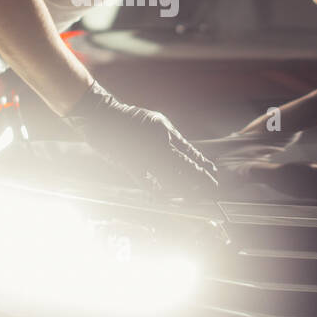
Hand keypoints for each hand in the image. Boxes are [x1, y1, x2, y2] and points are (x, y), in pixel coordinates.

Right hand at [63, 80, 217, 195]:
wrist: (103, 117)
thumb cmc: (133, 119)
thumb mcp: (159, 122)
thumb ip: (174, 139)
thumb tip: (191, 155)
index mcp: (165, 132)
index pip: (189, 152)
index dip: (202, 164)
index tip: (213, 174)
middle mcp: (156, 144)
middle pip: (183, 166)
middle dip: (199, 180)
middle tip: (212, 191)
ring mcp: (143, 155)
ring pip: (168, 177)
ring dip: (183, 188)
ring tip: (195, 197)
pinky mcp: (129, 164)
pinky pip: (146, 182)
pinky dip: (157, 191)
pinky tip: (167, 199)